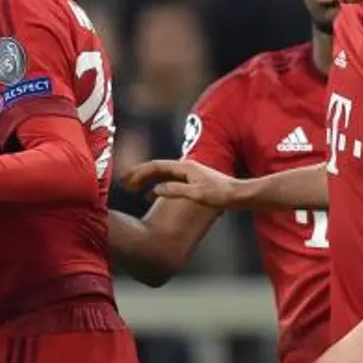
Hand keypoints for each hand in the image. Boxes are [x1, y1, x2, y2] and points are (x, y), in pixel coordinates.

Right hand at [121, 158, 243, 206]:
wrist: (239, 195)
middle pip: (156, 167)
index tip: (127, 180)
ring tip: (132, 189)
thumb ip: (175, 190)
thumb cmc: (220, 195)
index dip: (139, 172)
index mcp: (185, 167)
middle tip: (123, 184)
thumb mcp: (197, 194)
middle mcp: (185, 166)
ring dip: (145, 180)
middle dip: (138, 175)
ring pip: (161, 173)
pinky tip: (149, 196)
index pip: (156, 166)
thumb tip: (154, 190)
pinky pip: (167, 179)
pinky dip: (155, 185)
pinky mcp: (191, 180)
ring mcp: (188, 173)